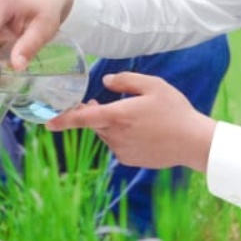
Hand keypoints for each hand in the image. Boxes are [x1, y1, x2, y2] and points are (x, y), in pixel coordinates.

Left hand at [46, 72, 216, 171]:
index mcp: (118, 116)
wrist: (193, 142)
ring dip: (111, 125)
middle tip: (98, 102)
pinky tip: (143, 131)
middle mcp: (116, 136)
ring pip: (106, 134)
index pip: (83, 118)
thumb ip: (126, 80)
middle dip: (94, 113)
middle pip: (94, 124)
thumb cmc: (175, 111)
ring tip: (135, 116)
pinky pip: (117, 145)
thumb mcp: (153, 85)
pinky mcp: (129, 160)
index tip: (47, 122)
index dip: (63, 119)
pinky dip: (123, 137)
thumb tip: (106, 81)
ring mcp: (122, 150)